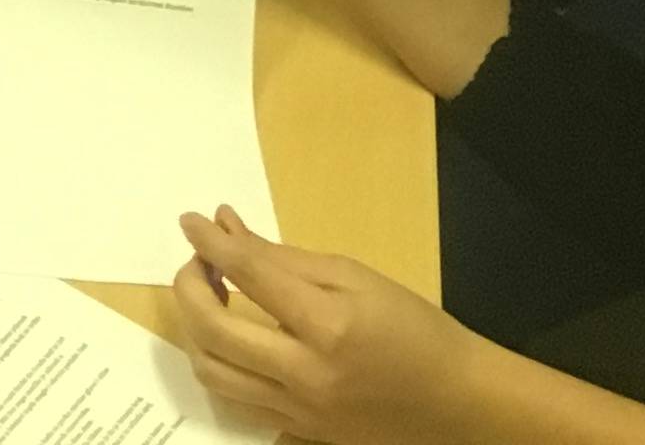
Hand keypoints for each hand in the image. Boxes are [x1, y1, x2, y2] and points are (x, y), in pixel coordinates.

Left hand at [170, 207, 500, 444]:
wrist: (456, 402)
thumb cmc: (414, 328)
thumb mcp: (355, 277)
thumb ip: (283, 257)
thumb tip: (226, 226)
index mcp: (327, 325)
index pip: (247, 274)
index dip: (210, 242)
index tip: (190, 221)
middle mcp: (306, 374)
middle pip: (212, 329)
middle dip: (189, 285)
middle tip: (200, 261)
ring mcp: (299, 412)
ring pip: (212, 373)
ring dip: (195, 329)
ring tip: (211, 298)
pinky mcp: (299, 433)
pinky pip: (237, 402)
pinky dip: (221, 365)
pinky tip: (235, 340)